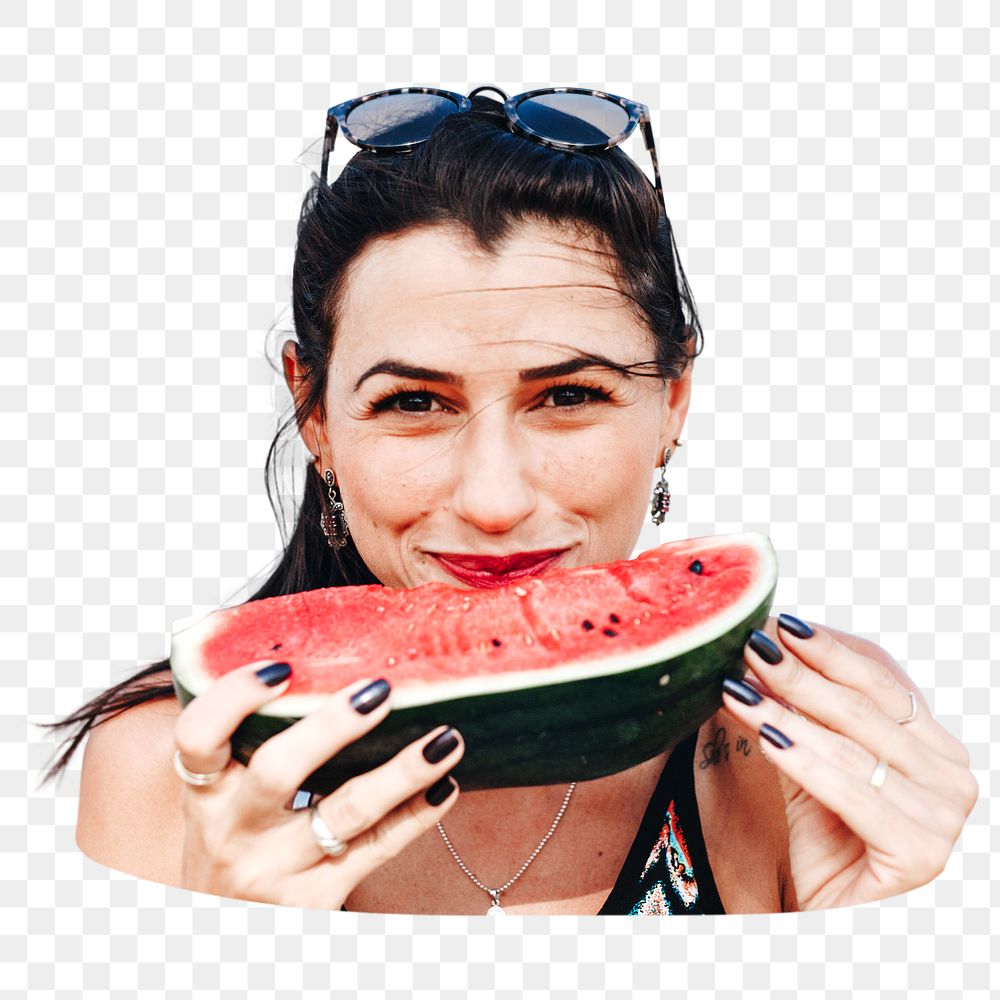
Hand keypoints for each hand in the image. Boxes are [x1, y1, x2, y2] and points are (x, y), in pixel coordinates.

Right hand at [172, 661, 463, 907]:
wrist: (225, 934)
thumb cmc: (235, 841)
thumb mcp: (221, 797)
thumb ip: (251, 740)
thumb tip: (309, 656)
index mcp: (204, 791)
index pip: (197, 736)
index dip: (234, 697)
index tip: (282, 667)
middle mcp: (234, 831)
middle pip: (279, 771)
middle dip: (332, 726)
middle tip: (381, 689)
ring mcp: (276, 869)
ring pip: (346, 812)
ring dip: (402, 772)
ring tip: (446, 737)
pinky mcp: (316, 900)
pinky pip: (377, 850)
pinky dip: (416, 816)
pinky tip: (445, 785)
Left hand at [720, 616, 976, 910]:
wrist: (839, 922)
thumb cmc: (827, 838)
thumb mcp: (807, 761)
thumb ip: (792, 713)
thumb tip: (756, 651)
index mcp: (933, 742)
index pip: (879, 679)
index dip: (827, 649)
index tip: (777, 622)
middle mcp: (951, 772)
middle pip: (864, 706)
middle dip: (800, 672)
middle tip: (750, 642)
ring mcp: (946, 815)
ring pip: (852, 745)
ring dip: (787, 709)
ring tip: (738, 683)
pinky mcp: (923, 853)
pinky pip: (851, 793)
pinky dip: (804, 760)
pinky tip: (765, 735)